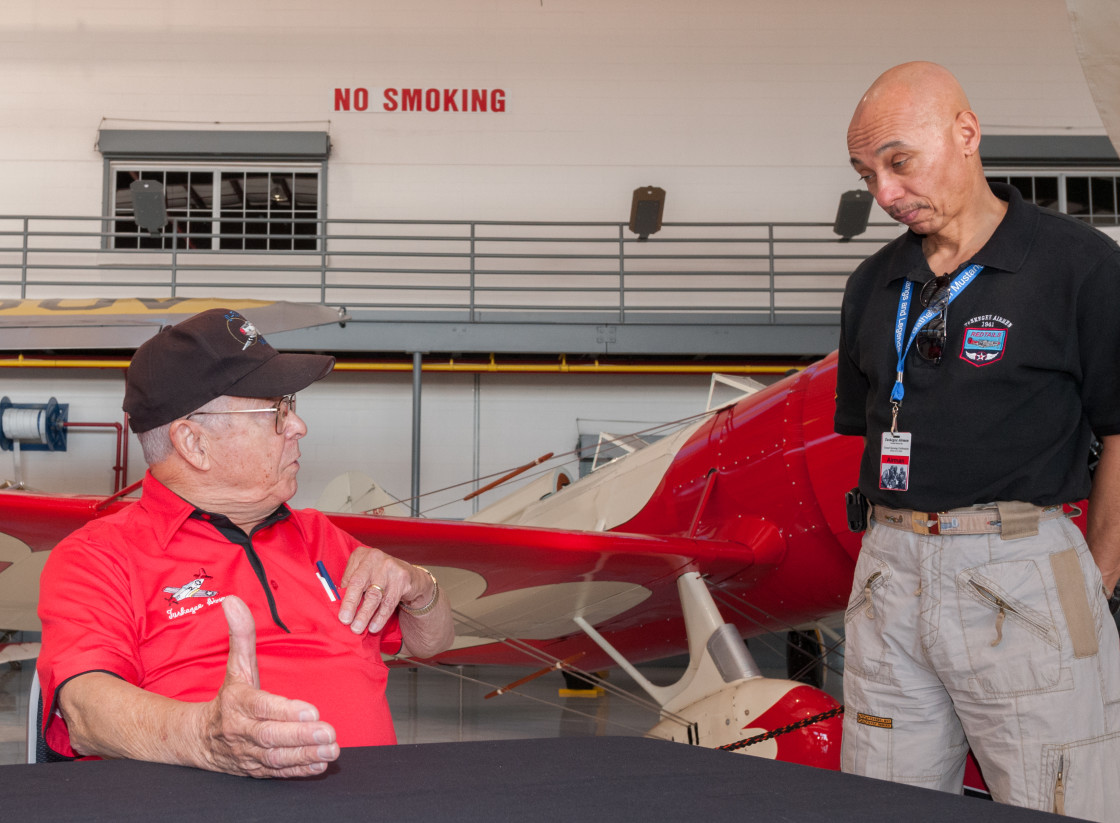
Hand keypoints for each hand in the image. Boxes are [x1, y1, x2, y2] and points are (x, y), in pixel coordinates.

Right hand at [202, 596, 339, 777]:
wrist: (198, 739)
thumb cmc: (228, 698)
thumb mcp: (235, 666)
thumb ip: (240, 635)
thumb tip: (232, 601)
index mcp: (238, 703)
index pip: (262, 707)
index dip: (286, 710)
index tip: (312, 710)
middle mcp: (241, 731)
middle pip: (271, 736)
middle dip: (301, 736)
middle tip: (329, 733)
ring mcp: (248, 754)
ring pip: (276, 758)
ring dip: (305, 756)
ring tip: (331, 751)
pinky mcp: (255, 770)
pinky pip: (277, 773)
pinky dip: (298, 771)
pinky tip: (319, 765)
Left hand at [337, 547, 430, 633]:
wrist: (406, 574)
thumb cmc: (377, 576)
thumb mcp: (362, 574)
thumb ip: (350, 585)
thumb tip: (336, 603)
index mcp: (361, 555)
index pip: (349, 578)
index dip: (343, 597)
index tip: (339, 613)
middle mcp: (375, 558)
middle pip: (359, 583)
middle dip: (351, 604)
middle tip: (345, 621)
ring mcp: (390, 567)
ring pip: (375, 595)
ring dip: (365, 614)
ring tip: (357, 628)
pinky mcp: (403, 578)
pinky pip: (389, 602)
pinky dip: (380, 616)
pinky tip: (374, 626)